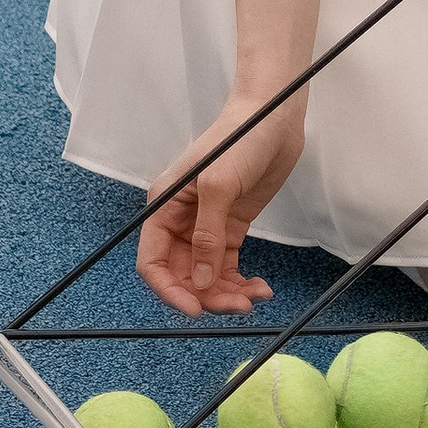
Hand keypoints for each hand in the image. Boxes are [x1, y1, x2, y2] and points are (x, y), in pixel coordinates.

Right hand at [135, 88, 306, 313]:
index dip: (169, 290)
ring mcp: (206, 226)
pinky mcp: (230, 227)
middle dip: (206, 295)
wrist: (274, 118)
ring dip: (226, 293)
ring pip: (206, 275)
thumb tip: (199, 281)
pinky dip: (240, 282)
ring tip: (254, 297)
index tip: (194, 309)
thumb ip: (206, 236)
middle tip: (238, 306)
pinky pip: (227, 266)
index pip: (153, 261)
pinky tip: (260, 287)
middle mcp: (180, 220)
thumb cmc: (240, 138)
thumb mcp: (218, 185)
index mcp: (164, 206)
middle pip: (182, 274)